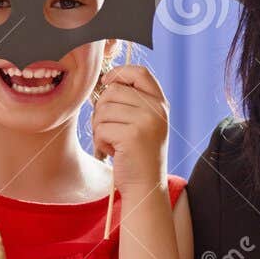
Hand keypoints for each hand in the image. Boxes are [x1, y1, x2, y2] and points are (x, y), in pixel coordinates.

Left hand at [91, 64, 168, 194]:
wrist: (146, 186)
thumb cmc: (137, 154)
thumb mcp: (143, 123)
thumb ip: (130, 101)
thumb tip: (103, 82)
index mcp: (160, 103)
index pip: (139, 72)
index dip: (119, 73)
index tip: (107, 84)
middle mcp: (157, 109)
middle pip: (113, 91)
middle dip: (102, 109)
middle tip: (108, 129)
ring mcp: (146, 121)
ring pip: (103, 109)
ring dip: (99, 127)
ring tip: (112, 142)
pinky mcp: (132, 136)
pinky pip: (101, 128)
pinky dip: (100, 141)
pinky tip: (112, 152)